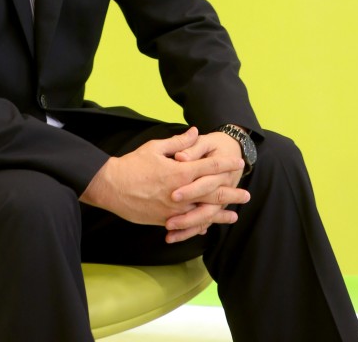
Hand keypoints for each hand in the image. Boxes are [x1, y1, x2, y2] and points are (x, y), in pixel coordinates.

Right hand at [80, 126, 245, 228]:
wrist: (111, 187)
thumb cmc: (132, 164)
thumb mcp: (155, 147)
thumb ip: (179, 142)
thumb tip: (195, 132)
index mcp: (179, 172)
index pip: (209, 167)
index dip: (225, 164)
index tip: (238, 162)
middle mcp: (180, 193)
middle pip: (212, 193)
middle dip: (231, 193)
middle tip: (246, 195)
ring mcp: (174, 210)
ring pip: (203, 213)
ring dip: (220, 214)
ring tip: (234, 216)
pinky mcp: (165, 220)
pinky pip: (187, 224)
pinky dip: (200, 225)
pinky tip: (208, 226)